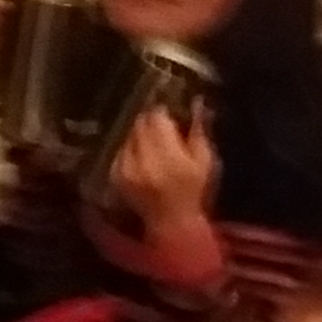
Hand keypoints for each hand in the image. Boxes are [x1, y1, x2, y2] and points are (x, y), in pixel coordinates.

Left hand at [111, 101, 217, 227]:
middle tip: (158, 122)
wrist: (171, 220)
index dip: (161, 111)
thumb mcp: (205, 160)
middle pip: (140, 124)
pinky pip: (121, 149)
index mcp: (172, 159)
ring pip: (128, 134)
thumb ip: (199, 130)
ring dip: (138, 133)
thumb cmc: (194, 189)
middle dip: (149, 119)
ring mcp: (127, 169)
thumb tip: (197, 102)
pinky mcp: (116, 175)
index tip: (167, 111)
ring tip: (151, 140)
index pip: (157, 120)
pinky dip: (130, 147)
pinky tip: (141, 154)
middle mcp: (146, 162)